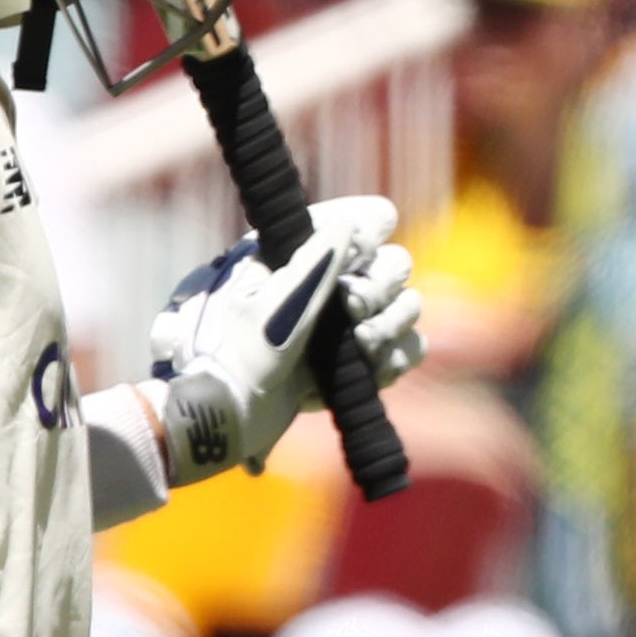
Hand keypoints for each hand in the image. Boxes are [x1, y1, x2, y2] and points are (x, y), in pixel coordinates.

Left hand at [151, 194, 421, 482]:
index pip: (363, 220)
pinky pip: (407, 348)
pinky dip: (397, 357)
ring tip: (362, 344)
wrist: (228, 416)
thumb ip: (311, 266)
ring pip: (407, 306)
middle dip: (380, 287)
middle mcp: (333, 281)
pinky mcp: (360, 361)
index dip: (370, 232)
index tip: (358, 254)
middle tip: (352, 309)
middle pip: (395, 263)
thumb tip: (350, 227)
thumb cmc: (235, 354)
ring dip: (391, 324)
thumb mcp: (269, 306)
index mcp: (304, 252)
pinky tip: (372, 368)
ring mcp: (349, 323)